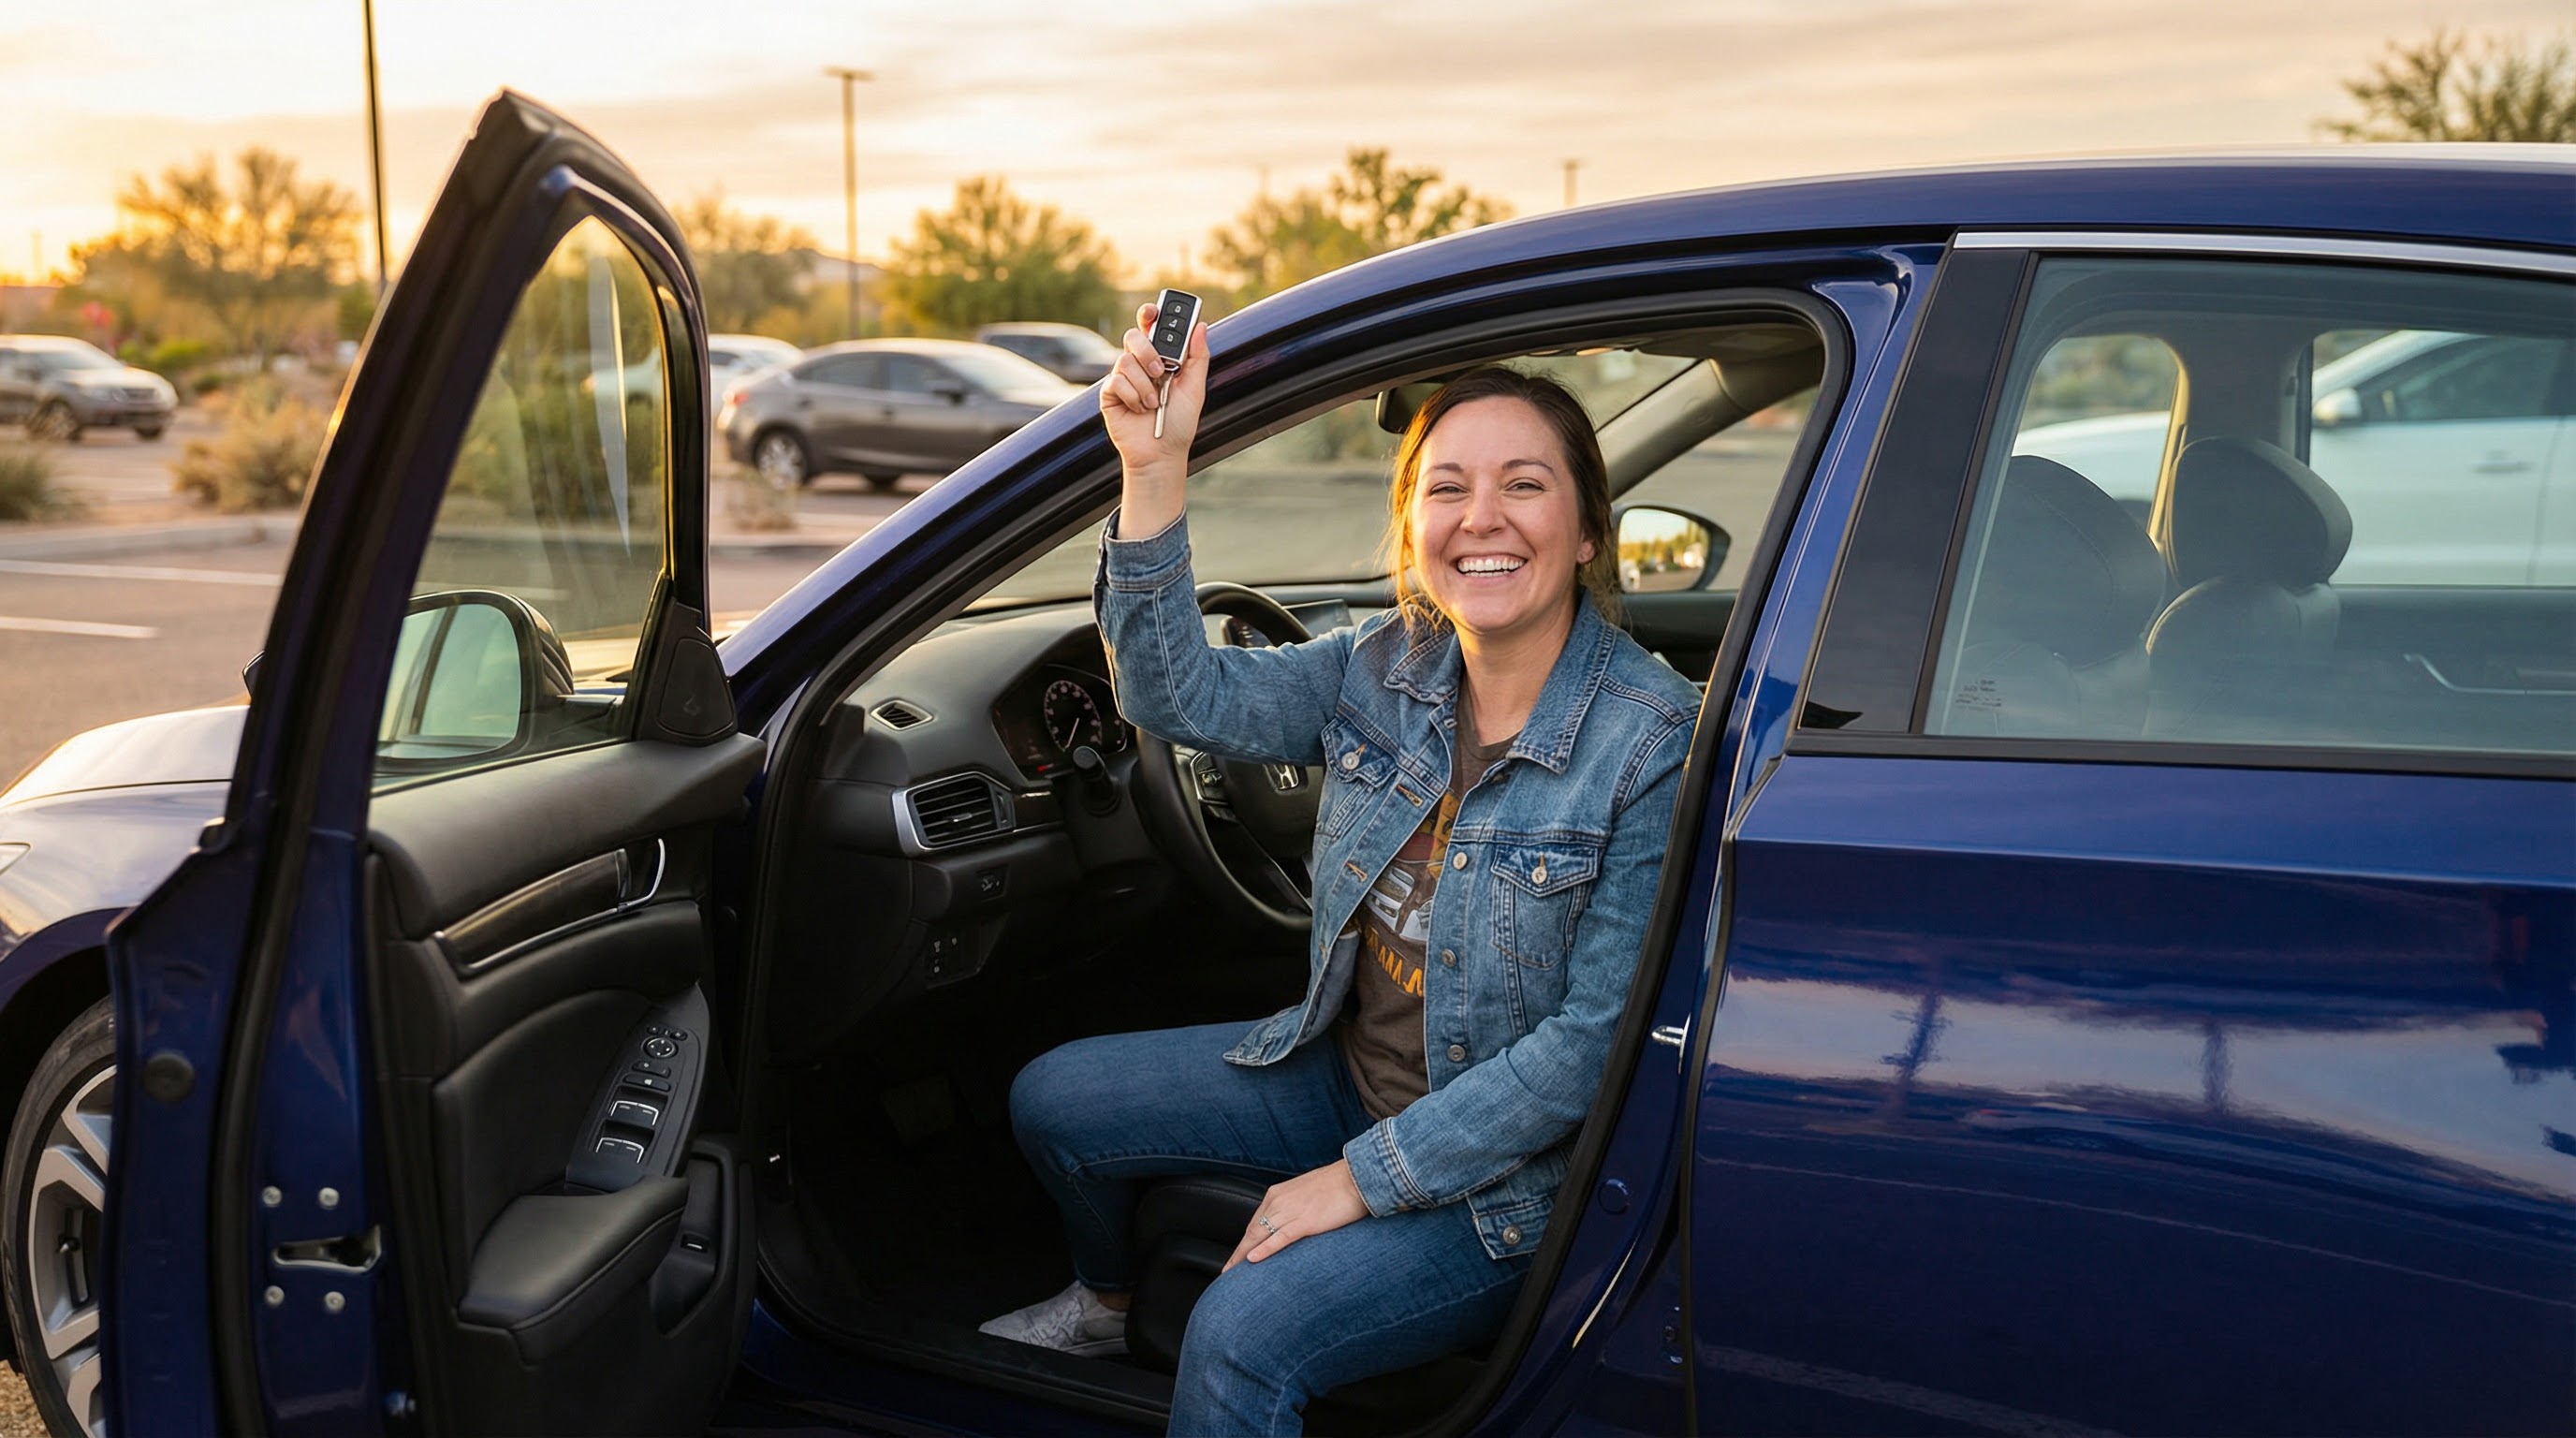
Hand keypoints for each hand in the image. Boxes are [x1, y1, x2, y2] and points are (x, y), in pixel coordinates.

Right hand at [1101, 301, 1207, 534]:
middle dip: (1148, 351)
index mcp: (1160, 358)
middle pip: (1133, 336)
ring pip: (1125, 360)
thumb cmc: (1179, 424)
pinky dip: (1133, 396)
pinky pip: (1116, 381)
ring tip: (1154, 403)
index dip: (1150, 314)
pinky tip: (1139, 410)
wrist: (1161, 454)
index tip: (1154, 311)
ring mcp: (1122, 378)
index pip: (1152, 327)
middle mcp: (1139, 364)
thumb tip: (1201, 326)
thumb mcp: (1195, 389)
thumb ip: (1197, 357)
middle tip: (1161, 371)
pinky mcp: (1109, 394)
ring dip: (1145, 384)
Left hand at [1223, 1159, 1367, 1271]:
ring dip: (1244, 1256)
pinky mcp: (1305, 1221)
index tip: (1236, 1258)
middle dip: (1238, 1253)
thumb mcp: (1306, 1195)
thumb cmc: (1337, 1185)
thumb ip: (1293, 1208)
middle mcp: (1279, 1202)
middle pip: (1252, 1232)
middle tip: (1227, 1271)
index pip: (1255, 1223)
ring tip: (1233, 1273)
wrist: (1357, 1176)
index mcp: (1277, 1194)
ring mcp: (1291, 1211)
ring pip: (1260, 1236)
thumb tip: (1289, 1224)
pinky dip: (1264, 1249)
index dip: (1244, 1243)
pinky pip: (1280, 1238)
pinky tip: (1253, 1260)